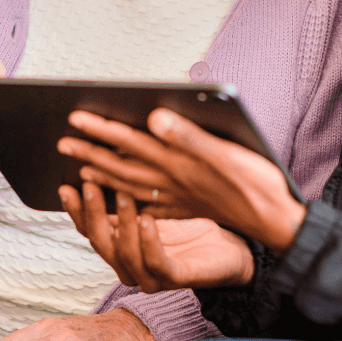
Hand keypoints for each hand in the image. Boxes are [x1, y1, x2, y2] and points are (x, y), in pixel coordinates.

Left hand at [58, 108, 306, 251]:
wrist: (278, 223)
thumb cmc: (259, 186)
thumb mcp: (228, 155)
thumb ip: (189, 137)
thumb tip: (154, 118)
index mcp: (179, 166)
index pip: (132, 143)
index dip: (103, 130)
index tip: (76, 118)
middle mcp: (173, 183)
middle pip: (123, 167)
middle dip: (92, 153)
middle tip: (63, 142)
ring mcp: (179, 198)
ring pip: (131, 187)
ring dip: (104, 176)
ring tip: (80, 169)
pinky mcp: (190, 207)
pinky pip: (148, 204)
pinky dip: (129, 197)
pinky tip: (121, 197)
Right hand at [60, 184, 255, 291]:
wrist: (232, 248)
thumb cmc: (193, 225)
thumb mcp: (157, 203)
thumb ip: (129, 193)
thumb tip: (101, 163)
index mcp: (123, 247)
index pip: (90, 231)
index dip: (77, 211)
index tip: (67, 186)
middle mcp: (131, 266)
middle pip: (100, 243)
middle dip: (92, 214)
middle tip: (89, 185)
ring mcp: (152, 276)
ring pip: (125, 254)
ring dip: (122, 223)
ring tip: (123, 195)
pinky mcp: (177, 278)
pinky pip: (156, 263)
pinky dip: (149, 241)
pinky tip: (147, 220)